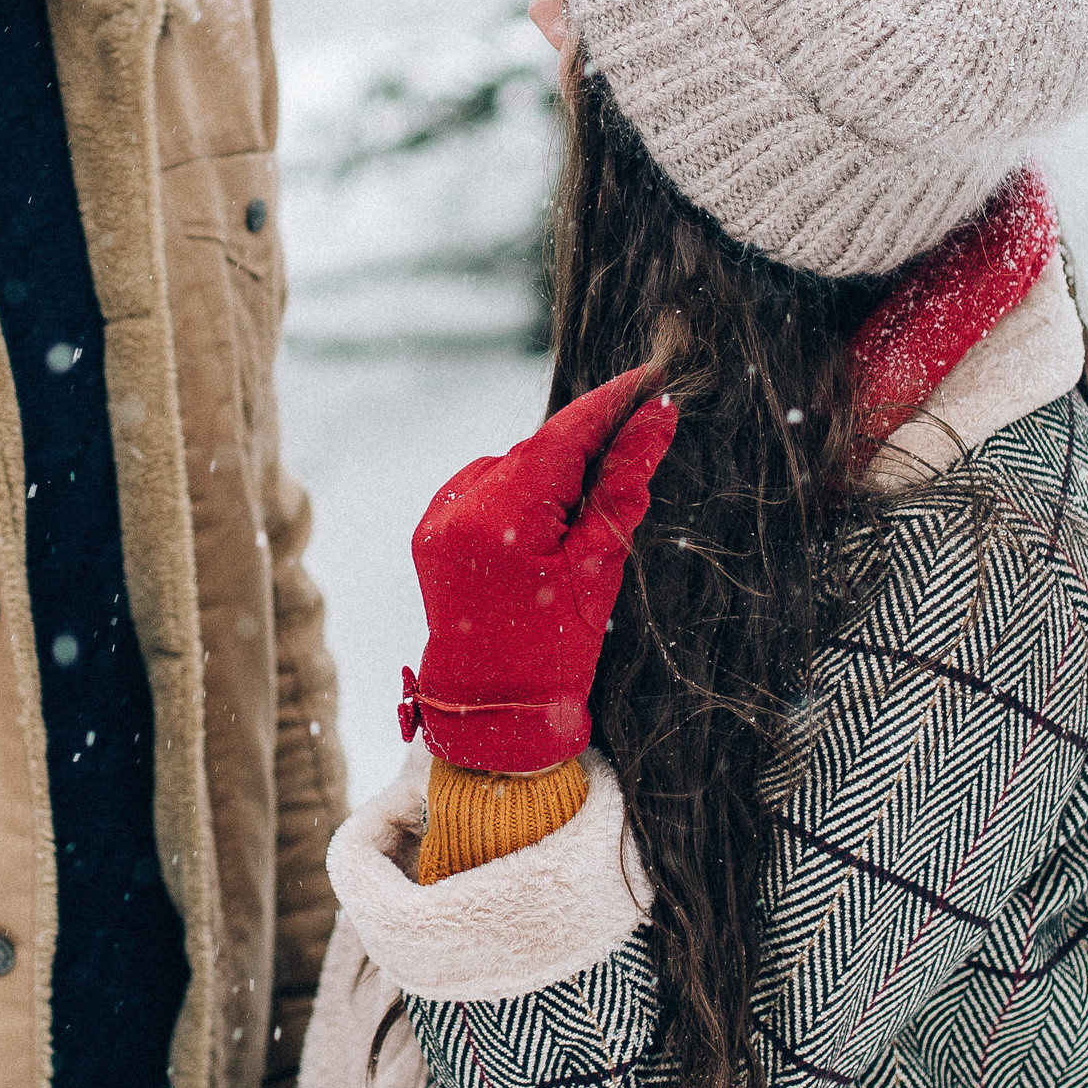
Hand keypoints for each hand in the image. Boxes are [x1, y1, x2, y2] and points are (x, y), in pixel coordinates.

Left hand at [403, 373, 677, 775]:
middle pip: (539, 451)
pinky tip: (540, 533)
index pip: (564, 434)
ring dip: (550, 477)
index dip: (608, 404)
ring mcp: (439, 516)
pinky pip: (485, 489)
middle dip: (586, 448)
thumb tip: (656, 419)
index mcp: (503, 516)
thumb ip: (625, 485)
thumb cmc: (556, 646)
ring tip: (579, 525)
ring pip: (513, 467)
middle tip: (635, 447)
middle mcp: (460, 505)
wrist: (492, 707)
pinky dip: (518, 496)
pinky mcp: (430, 528)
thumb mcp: (600, 564)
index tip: (648, 379)